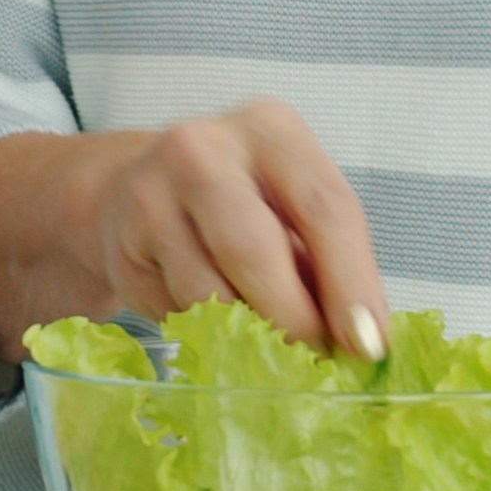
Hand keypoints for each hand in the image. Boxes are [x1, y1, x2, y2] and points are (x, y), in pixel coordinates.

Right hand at [72, 100, 388, 358]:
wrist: (131, 190)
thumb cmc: (240, 205)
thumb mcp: (292, 211)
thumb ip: (327, 266)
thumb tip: (363, 342)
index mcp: (271, 130)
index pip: (324, 207)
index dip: (351, 282)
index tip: (369, 344)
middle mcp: (204, 149)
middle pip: (255, 248)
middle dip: (293, 318)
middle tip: (315, 359)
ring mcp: (150, 192)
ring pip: (208, 292)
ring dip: (248, 335)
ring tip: (269, 346)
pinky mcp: (120, 242)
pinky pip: (175, 309)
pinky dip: (207, 331)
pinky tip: (213, 318)